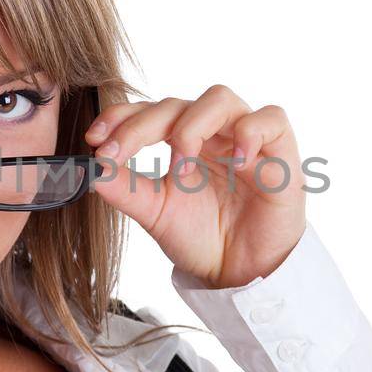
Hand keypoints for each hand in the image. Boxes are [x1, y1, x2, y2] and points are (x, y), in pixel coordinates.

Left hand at [83, 84, 305, 288]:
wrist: (243, 272)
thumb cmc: (204, 237)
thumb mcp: (156, 214)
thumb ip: (125, 190)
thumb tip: (90, 170)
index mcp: (182, 139)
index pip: (149, 111)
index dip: (120, 117)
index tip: (94, 139)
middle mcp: (212, 132)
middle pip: (176, 104)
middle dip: (141, 126)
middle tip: (118, 154)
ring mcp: (246, 138)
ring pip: (219, 98)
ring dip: (192, 126)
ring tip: (181, 164)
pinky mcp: (280, 150)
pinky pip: (270, 119)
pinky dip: (249, 131)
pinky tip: (235, 160)